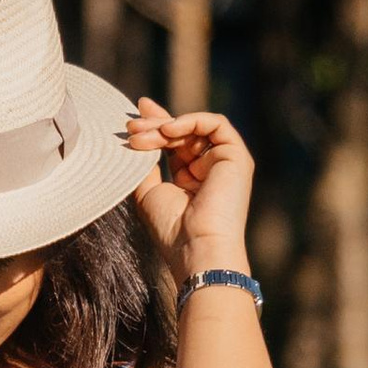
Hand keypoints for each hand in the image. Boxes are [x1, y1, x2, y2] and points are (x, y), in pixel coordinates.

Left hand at [124, 98, 255, 269]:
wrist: (196, 247)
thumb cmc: (171, 229)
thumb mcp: (148, 192)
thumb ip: (145, 166)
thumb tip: (136, 139)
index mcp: (191, 180)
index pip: (173, 145)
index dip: (154, 128)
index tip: (132, 121)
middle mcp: (209, 169)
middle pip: (182, 134)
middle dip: (153, 126)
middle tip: (130, 128)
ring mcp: (225, 163)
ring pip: (195, 128)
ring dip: (165, 126)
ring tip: (141, 133)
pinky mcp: (237, 157)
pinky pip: (216, 125)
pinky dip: (191, 121)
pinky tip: (168, 130)